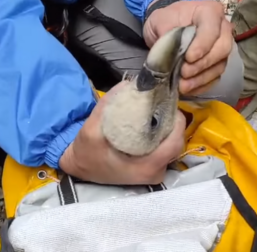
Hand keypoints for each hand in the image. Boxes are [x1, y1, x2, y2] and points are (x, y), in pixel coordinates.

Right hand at [59, 81, 185, 184]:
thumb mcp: (92, 127)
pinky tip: (153, 124)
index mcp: (146, 166)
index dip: (176, 121)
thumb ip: (110, 104)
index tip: (168, 104)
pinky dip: (163, 136)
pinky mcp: (152, 170)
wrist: (79, 167)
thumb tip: (130, 83)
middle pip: (177, 143)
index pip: (175, 142)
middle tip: (162, 104)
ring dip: (169, 129)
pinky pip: (166, 150)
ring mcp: (155, 173)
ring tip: (158, 112)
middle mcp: (155, 172)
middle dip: (173, 122)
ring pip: (173, 147)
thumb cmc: (87, 152)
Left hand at [143, 0, 233, 95]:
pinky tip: (187, 89)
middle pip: (223, 48)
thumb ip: (166, 32)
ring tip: (183, 85)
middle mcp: (222, 29)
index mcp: (210, 12)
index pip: (213, 29)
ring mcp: (221, 48)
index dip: (203, 45)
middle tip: (184, 72)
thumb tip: (169, 50)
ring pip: (220, 65)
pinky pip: (215, 77)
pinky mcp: (217, 64)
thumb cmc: (165, 20)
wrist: (166, 27)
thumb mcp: (160, 20)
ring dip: (201, 78)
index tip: (188, 58)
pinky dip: (202, 85)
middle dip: (203, 63)